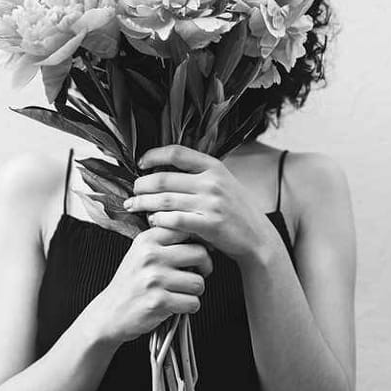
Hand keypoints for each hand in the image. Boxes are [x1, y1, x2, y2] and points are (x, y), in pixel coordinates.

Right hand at [94, 225, 212, 345]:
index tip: (196, 253)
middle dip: (204, 268)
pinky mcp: (158, 302)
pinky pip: (193, 303)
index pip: (186, 229)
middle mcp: (150, 256)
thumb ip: (166, 241)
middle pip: (200, 253)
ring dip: (194, 292)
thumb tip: (201, 235)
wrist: (109, 313)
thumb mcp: (141, 253)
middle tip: (194, 275)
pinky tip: (175, 305)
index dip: (198, 242)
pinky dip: (188, 307)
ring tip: (179, 292)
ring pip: (199, 282)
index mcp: (147, 240)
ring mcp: (154, 279)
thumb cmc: (131, 283)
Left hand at [123, 144, 269, 261]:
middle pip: (164, 178)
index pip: (177, 152)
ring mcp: (211, 203)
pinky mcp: (210, 225)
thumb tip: (164, 166)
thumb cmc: (235, 210)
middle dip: (142, 185)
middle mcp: (212, 182)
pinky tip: (153, 221)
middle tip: (133, 191)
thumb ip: (199, 173)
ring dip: (144, 203)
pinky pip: (175, 220)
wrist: (257, 237)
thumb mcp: (223, 182)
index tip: (141, 163)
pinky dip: (159, 220)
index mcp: (214, 167)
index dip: (154, 155)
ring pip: (165, 200)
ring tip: (134, 205)